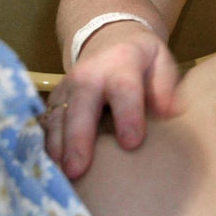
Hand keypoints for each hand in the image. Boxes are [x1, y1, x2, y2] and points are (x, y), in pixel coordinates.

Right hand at [43, 22, 180, 178]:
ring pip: (57, 117)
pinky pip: (46, 124)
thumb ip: (165, 87)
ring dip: (57, 147)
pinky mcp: (54, 100)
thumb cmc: (142, 60)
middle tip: (77, 170)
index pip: (124, 89)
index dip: (128, 115)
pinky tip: (49, 170)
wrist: (110, 39)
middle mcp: (88, 74)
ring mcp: (66, 87)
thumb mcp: (161, 62)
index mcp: (121, 62)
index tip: (131, 143)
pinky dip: (46, 147)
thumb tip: (168, 113)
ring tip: (59, 177)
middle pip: (81, 105)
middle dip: (78, 138)